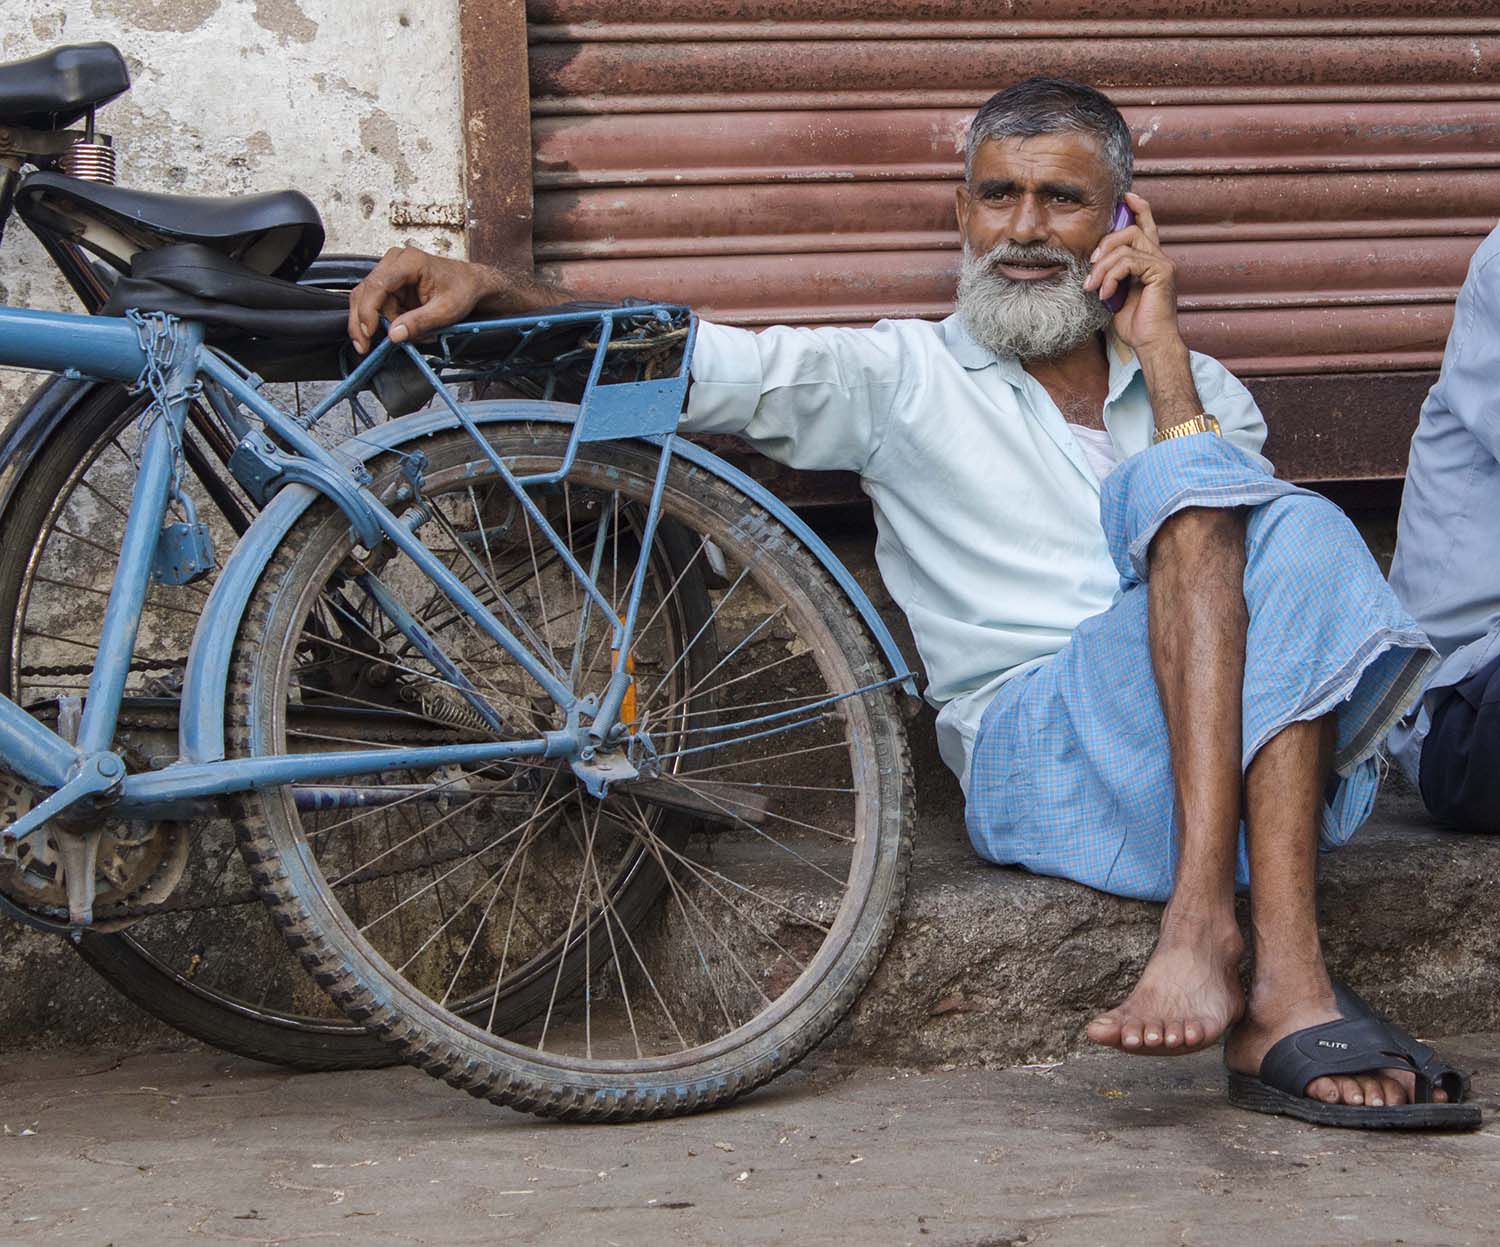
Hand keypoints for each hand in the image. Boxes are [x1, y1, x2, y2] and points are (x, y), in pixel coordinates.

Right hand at [347, 245, 505, 354]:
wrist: (471, 284)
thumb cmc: (462, 290)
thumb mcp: (445, 311)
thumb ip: (419, 323)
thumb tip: (394, 336)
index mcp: (409, 262)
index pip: (377, 285)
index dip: (368, 311)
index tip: (368, 333)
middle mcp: (395, 261)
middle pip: (365, 292)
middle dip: (363, 322)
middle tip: (364, 346)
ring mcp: (390, 271)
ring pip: (368, 301)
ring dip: (381, 324)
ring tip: (406, 336)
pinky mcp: (391, 283)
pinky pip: (379, 305)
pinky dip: (388, 321)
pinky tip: (405, 329)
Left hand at [1084, 191, 1182, 356]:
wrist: (1150, 343)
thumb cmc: (1134, 324)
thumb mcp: (1114, 294)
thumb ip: (1109, 275)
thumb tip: (1090, 265)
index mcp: (1149, 260)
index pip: (1146, 225)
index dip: (1137, 207)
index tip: (1124, 197)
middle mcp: (1159, 257)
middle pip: (1130, 230)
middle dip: (1104, 245)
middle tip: (1090, 267)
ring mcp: (1162, 263)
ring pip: (1126, 245)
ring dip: (1103, 266)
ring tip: (1093, 287)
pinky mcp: (1162, 272)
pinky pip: (1129, 261)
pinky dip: (1112, 276)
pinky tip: (1105, 294)